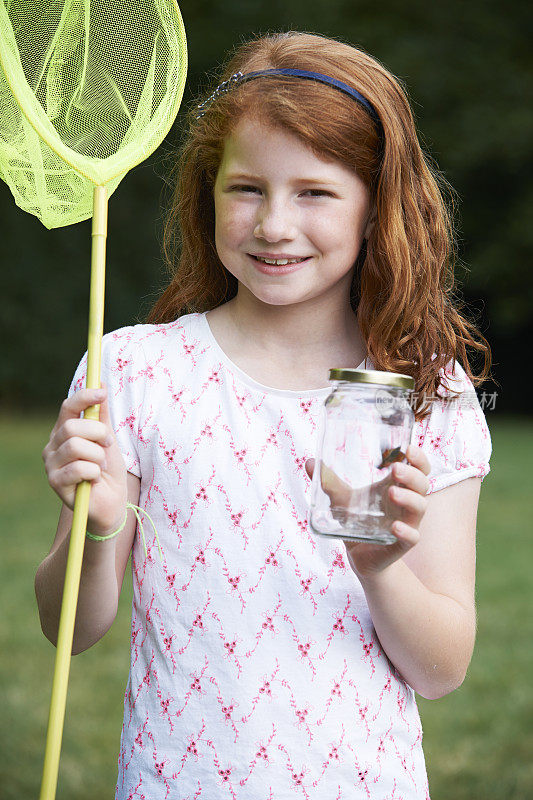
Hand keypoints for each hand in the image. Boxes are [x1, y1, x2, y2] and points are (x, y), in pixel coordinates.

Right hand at [42, 385, 127, 535]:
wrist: (111, 503)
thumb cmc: (108, 471)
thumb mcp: (108, 440)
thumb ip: (102, 416)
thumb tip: (100, 386)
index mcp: (64, 432)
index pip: (68, 407)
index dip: (84, 397)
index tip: (102, 393)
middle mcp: (53, 445)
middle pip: (72, 427)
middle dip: (98, 434)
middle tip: (108, 445)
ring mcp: (51, 464)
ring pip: (76, 446)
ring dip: (98, 456)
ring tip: (102, 466)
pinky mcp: (54, 482)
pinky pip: (78, 468)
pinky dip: (94, 472)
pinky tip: (95, 479)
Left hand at [305, 444, 430, 576]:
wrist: (359, 555)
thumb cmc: (358, 520)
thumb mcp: (342, 498)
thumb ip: (329, 481)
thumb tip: (309, 462)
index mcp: (397, 486)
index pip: (419, 468)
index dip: (419, 458)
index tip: (408, 448)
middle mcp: (407, 503)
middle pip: (422, 484)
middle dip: (412, 474)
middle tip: (395, 469)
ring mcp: (407, 523)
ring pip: (420, 507)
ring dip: (409, 498)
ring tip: (391, 492)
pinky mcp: (402, 543)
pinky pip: (412, 537)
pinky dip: (406, 531)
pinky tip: (395, 526)